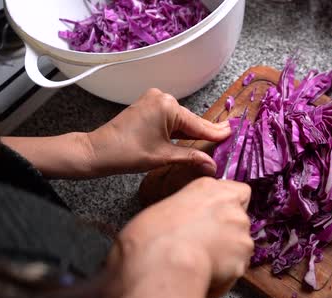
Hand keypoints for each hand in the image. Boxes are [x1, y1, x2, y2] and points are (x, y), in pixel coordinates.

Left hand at [85, 88, 230, 176]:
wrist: (98, 151)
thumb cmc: (127, 153)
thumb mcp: (164, 157)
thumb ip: (191, 157)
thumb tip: (212, 166)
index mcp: (168, 106)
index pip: (198, 124)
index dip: (216, 133)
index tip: (232, 133)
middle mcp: (163, 98)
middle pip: (191, 120)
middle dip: (207, 132)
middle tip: (228, 134)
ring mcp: (154, 100)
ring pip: (181, 120)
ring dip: (194, 131)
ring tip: (215, 137)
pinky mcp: (149, 106)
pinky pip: (171, 118)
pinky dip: (180, 129)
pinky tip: (193, 135)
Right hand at [103, 177, 252, 297]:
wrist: (164, 260)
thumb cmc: (152, 235)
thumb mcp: (164, 210)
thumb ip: (187, 212)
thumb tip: (187, 225)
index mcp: (208, 188)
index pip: (240, 191)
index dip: (232, 205)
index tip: (218, 217)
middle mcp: (231, 207)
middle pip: (240, 220)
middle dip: (227, 233)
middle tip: (204, 246)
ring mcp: (241, 233)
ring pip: (240, 246)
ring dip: (227, 254)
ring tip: (201, 264)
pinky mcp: (243, 259)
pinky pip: (236, 269)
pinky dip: (225, 275)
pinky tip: (204, 276)